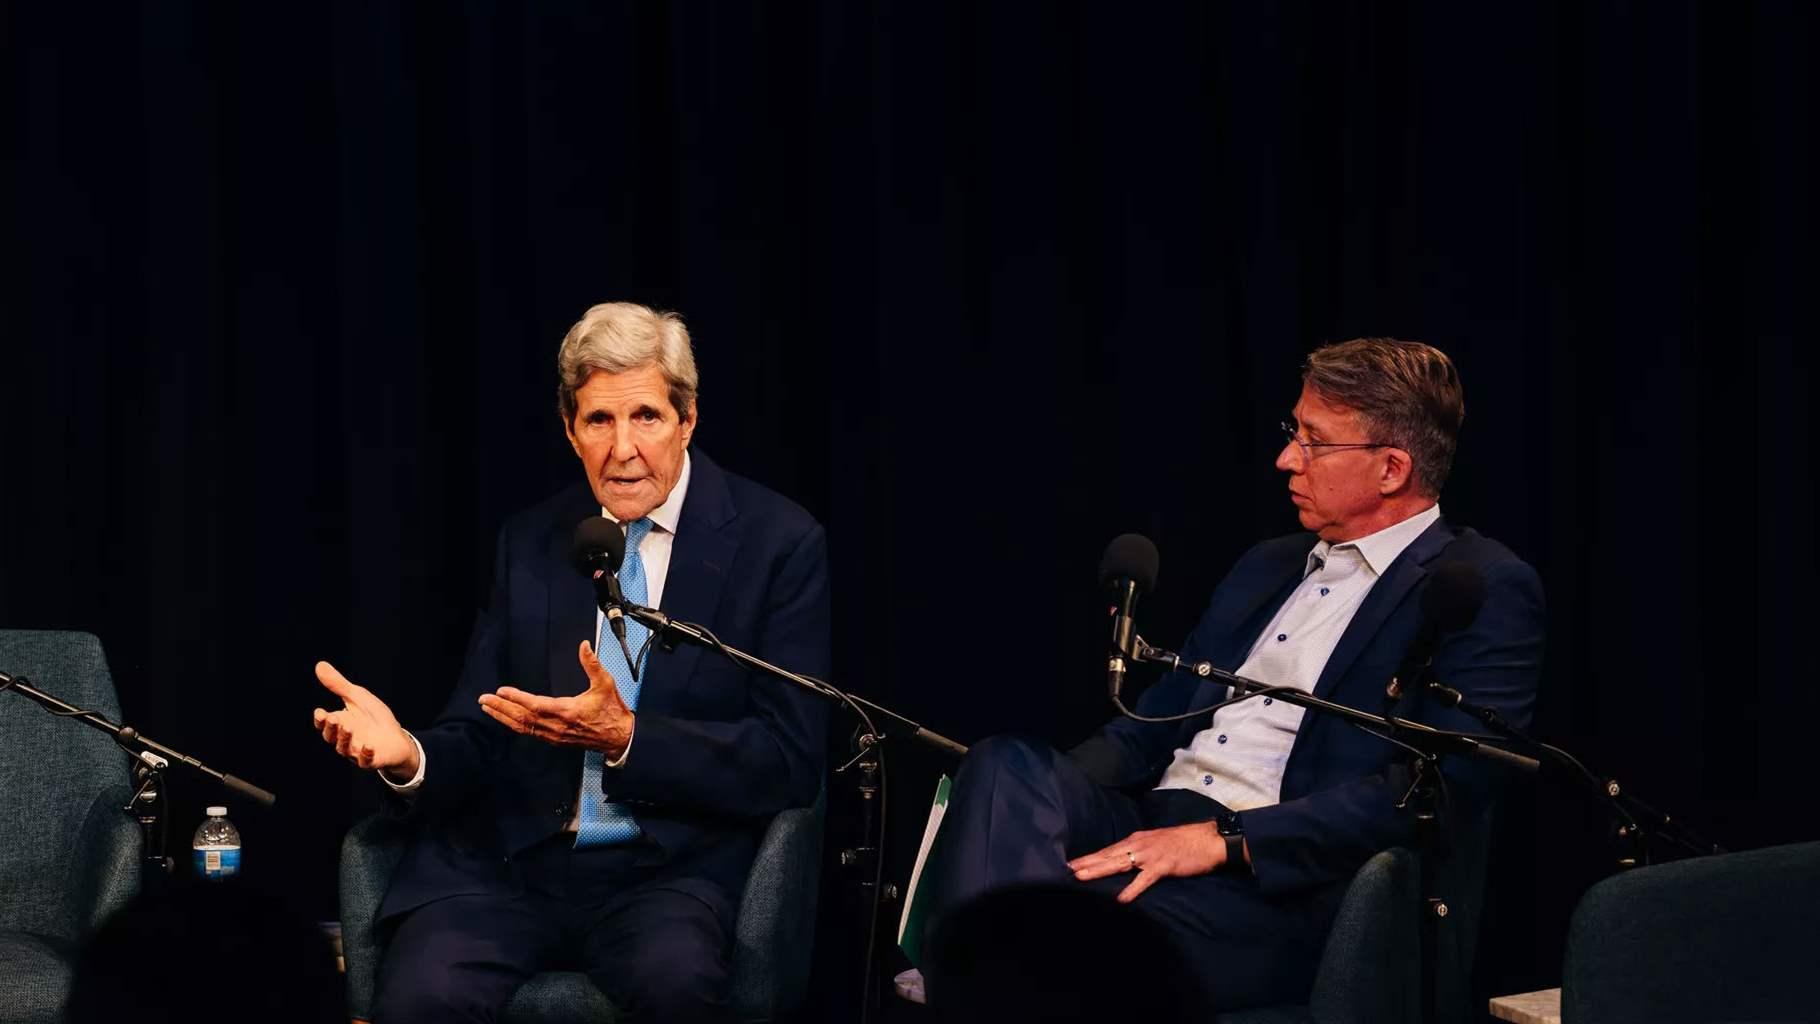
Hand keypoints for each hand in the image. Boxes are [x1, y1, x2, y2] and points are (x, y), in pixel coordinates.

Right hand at [312, 661, 418, 777]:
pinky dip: (365, 754)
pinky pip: (365, 760)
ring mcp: (357, 751)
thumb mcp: (357, 697)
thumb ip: (338, 685)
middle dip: (331, 728)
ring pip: (345, 748)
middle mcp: (344, 739)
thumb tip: (319, 665)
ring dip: (345, 738)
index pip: (324, 724)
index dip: (320, 720)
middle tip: (332, 718)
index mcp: (339, 724)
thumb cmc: (374, 717)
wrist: (395, 737)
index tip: (320, 712)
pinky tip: (368, 746)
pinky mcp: (372, 760)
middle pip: (332, 737)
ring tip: (348, 727)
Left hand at [477, 640, 633, 758]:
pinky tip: (507, 719)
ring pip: (523, 727)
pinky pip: (530, 733)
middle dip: (501, 708)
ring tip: (489, 708)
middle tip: (484, 699)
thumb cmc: (612, 711)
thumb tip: (584, 646)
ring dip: (504, 717)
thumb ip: (592, 664)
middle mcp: (557, 725)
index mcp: (567, 711)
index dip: (516, 698)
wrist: (619, 736)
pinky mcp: (555, 739)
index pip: (534, 705)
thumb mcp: (605, 683)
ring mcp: (554, 735)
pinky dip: (515, 725)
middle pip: (522, 718)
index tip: (501, 691)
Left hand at [1067, 822, 1234, 902]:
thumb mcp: (1156, 842)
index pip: (1109, 849)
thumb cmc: (1184, 842)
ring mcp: (1150, 855)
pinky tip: (1121, 899)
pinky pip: (1144, 880)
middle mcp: (1139, 845)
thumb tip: (1126, 861)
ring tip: (1082, 877)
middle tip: (1068, 870)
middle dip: (1087, 863)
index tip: (1072, 863)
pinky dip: (1132, 890)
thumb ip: (1140, 851)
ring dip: (1099, 870)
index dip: (1090, 857)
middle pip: (1108, 855)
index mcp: (1137, 839)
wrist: (1208, 839)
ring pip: (1119, 864)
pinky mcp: (1163, 866)